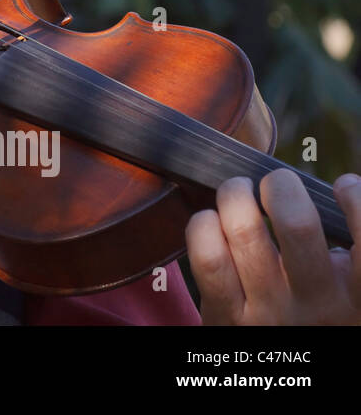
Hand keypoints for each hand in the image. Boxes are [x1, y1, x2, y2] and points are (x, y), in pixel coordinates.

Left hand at [185, 170, 360, 324]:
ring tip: (238, 190)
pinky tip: (211, 220)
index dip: (358, 204)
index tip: (344, 185)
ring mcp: (267, 311)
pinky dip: (204, 225)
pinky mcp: (225, 315)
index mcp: (355, 298)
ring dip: (236, 195)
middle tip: (276, 181)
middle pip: (297, 224)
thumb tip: (343, 190)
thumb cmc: (315, 314)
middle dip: (281, 185)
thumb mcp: (347, 291)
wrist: (279, 368)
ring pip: (244, 231)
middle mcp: (315, 305)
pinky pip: (209, 257)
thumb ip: (347, 254)